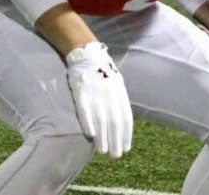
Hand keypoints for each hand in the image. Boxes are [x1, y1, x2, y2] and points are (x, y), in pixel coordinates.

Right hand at [66, 42, 132, 157]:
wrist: (86, 52)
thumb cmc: (102, 70)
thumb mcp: (116, 82)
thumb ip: (119, 99)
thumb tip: (122, 121)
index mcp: (120, 91)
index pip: (125, 116)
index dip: (126, 134)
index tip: (126, 148)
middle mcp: (110, 93)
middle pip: (114, 120)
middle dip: (116, 140)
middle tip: (116, 156)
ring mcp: (95, 91)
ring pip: (101, 118)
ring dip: (102, 136)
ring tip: (103, 151)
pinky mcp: (81, 89)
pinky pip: (85, 108)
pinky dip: (88, 121)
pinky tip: (90, 134)